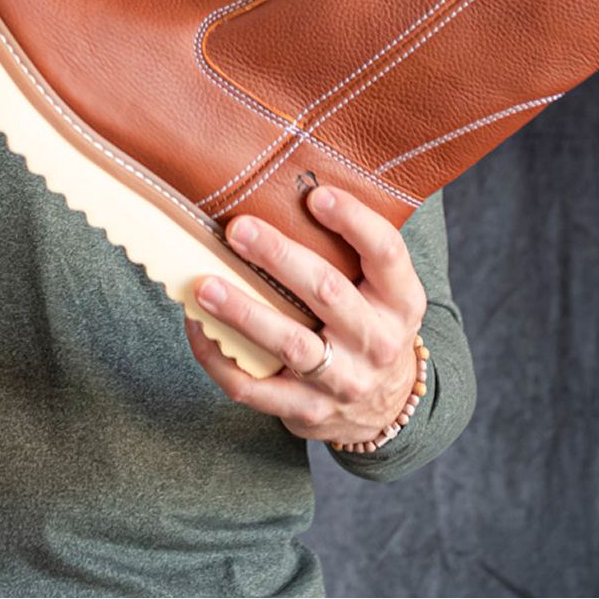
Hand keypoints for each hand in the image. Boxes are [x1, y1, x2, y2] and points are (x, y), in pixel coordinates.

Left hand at [184, 187, 425, 446]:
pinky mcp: (307, 411)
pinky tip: (198, 329)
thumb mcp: (383, 292)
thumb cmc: (370, 326)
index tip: (316, 195)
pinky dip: (220, 360)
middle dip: (279, 258)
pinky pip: (256, 389)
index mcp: (400, 302)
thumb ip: (352, 251)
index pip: (386, 254)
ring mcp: (343, 381)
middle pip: (327, 292)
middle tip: (237, 229)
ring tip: (204, 286)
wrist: (385, 410)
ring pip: (289, 344)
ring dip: (243, 312)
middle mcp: (377, 342)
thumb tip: (291, 187)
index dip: (354, 222)